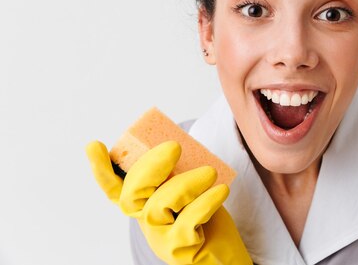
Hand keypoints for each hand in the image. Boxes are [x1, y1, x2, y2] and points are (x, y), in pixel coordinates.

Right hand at [86, 140, 251, 264]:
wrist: (225, 254)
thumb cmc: (207, 218)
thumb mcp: (191, 189)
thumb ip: (179, 172)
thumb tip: (179, 142)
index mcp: (145, 203)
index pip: (115, 188)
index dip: (101, 169)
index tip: (94, 145)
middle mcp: (146, 220)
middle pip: (131, 194)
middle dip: (149, 166)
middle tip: (174, 147)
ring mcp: (159, 237)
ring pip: (159, 205)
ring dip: (185, 183)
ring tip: (210, 173)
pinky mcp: (178, 248)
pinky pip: (186, 222)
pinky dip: (204, 203)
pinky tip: (220, 191)